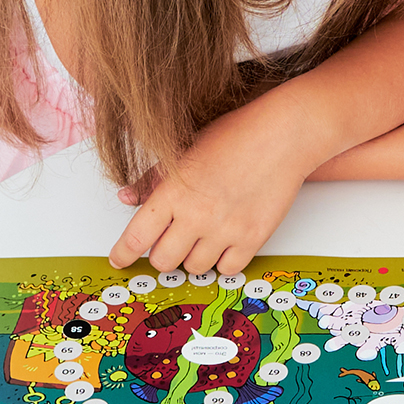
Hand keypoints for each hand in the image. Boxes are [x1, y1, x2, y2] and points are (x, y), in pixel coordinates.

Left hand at [109, 97, 316, 274]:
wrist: (284, 135)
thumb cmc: (236, 135)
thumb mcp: (184, 150)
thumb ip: (152, 179)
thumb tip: (127, 198)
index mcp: (173, 191)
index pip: (136, 237)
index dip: (123, 254)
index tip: (120, 259)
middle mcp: (197, 215)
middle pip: (163, 261)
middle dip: (162, 254)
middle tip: (170, 243)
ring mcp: (226, 229)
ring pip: (194, 268)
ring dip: (193, 257)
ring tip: (202, 237)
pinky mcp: (253, 238)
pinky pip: (227, 269)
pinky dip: (222, 261)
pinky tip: (224, 243)